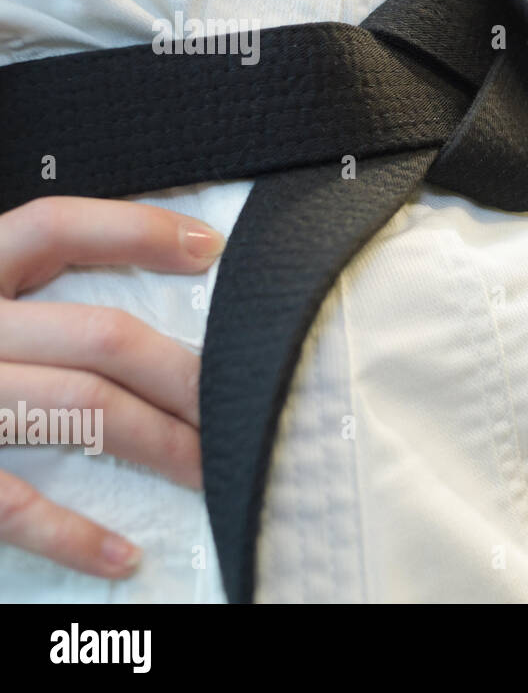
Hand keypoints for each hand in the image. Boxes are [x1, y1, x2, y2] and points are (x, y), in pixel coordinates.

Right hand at [0, 197, 223, 577]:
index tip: (207, 246)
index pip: (51, 227)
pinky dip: (71, 534)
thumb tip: (139, 289)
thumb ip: (21, 293)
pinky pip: (7, 502)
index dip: (133, 230)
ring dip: (162, 443)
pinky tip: (124, 554)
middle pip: (97, 334)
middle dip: (186, 372)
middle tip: (250, 401)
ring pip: (78, 409)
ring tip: (216, 469)